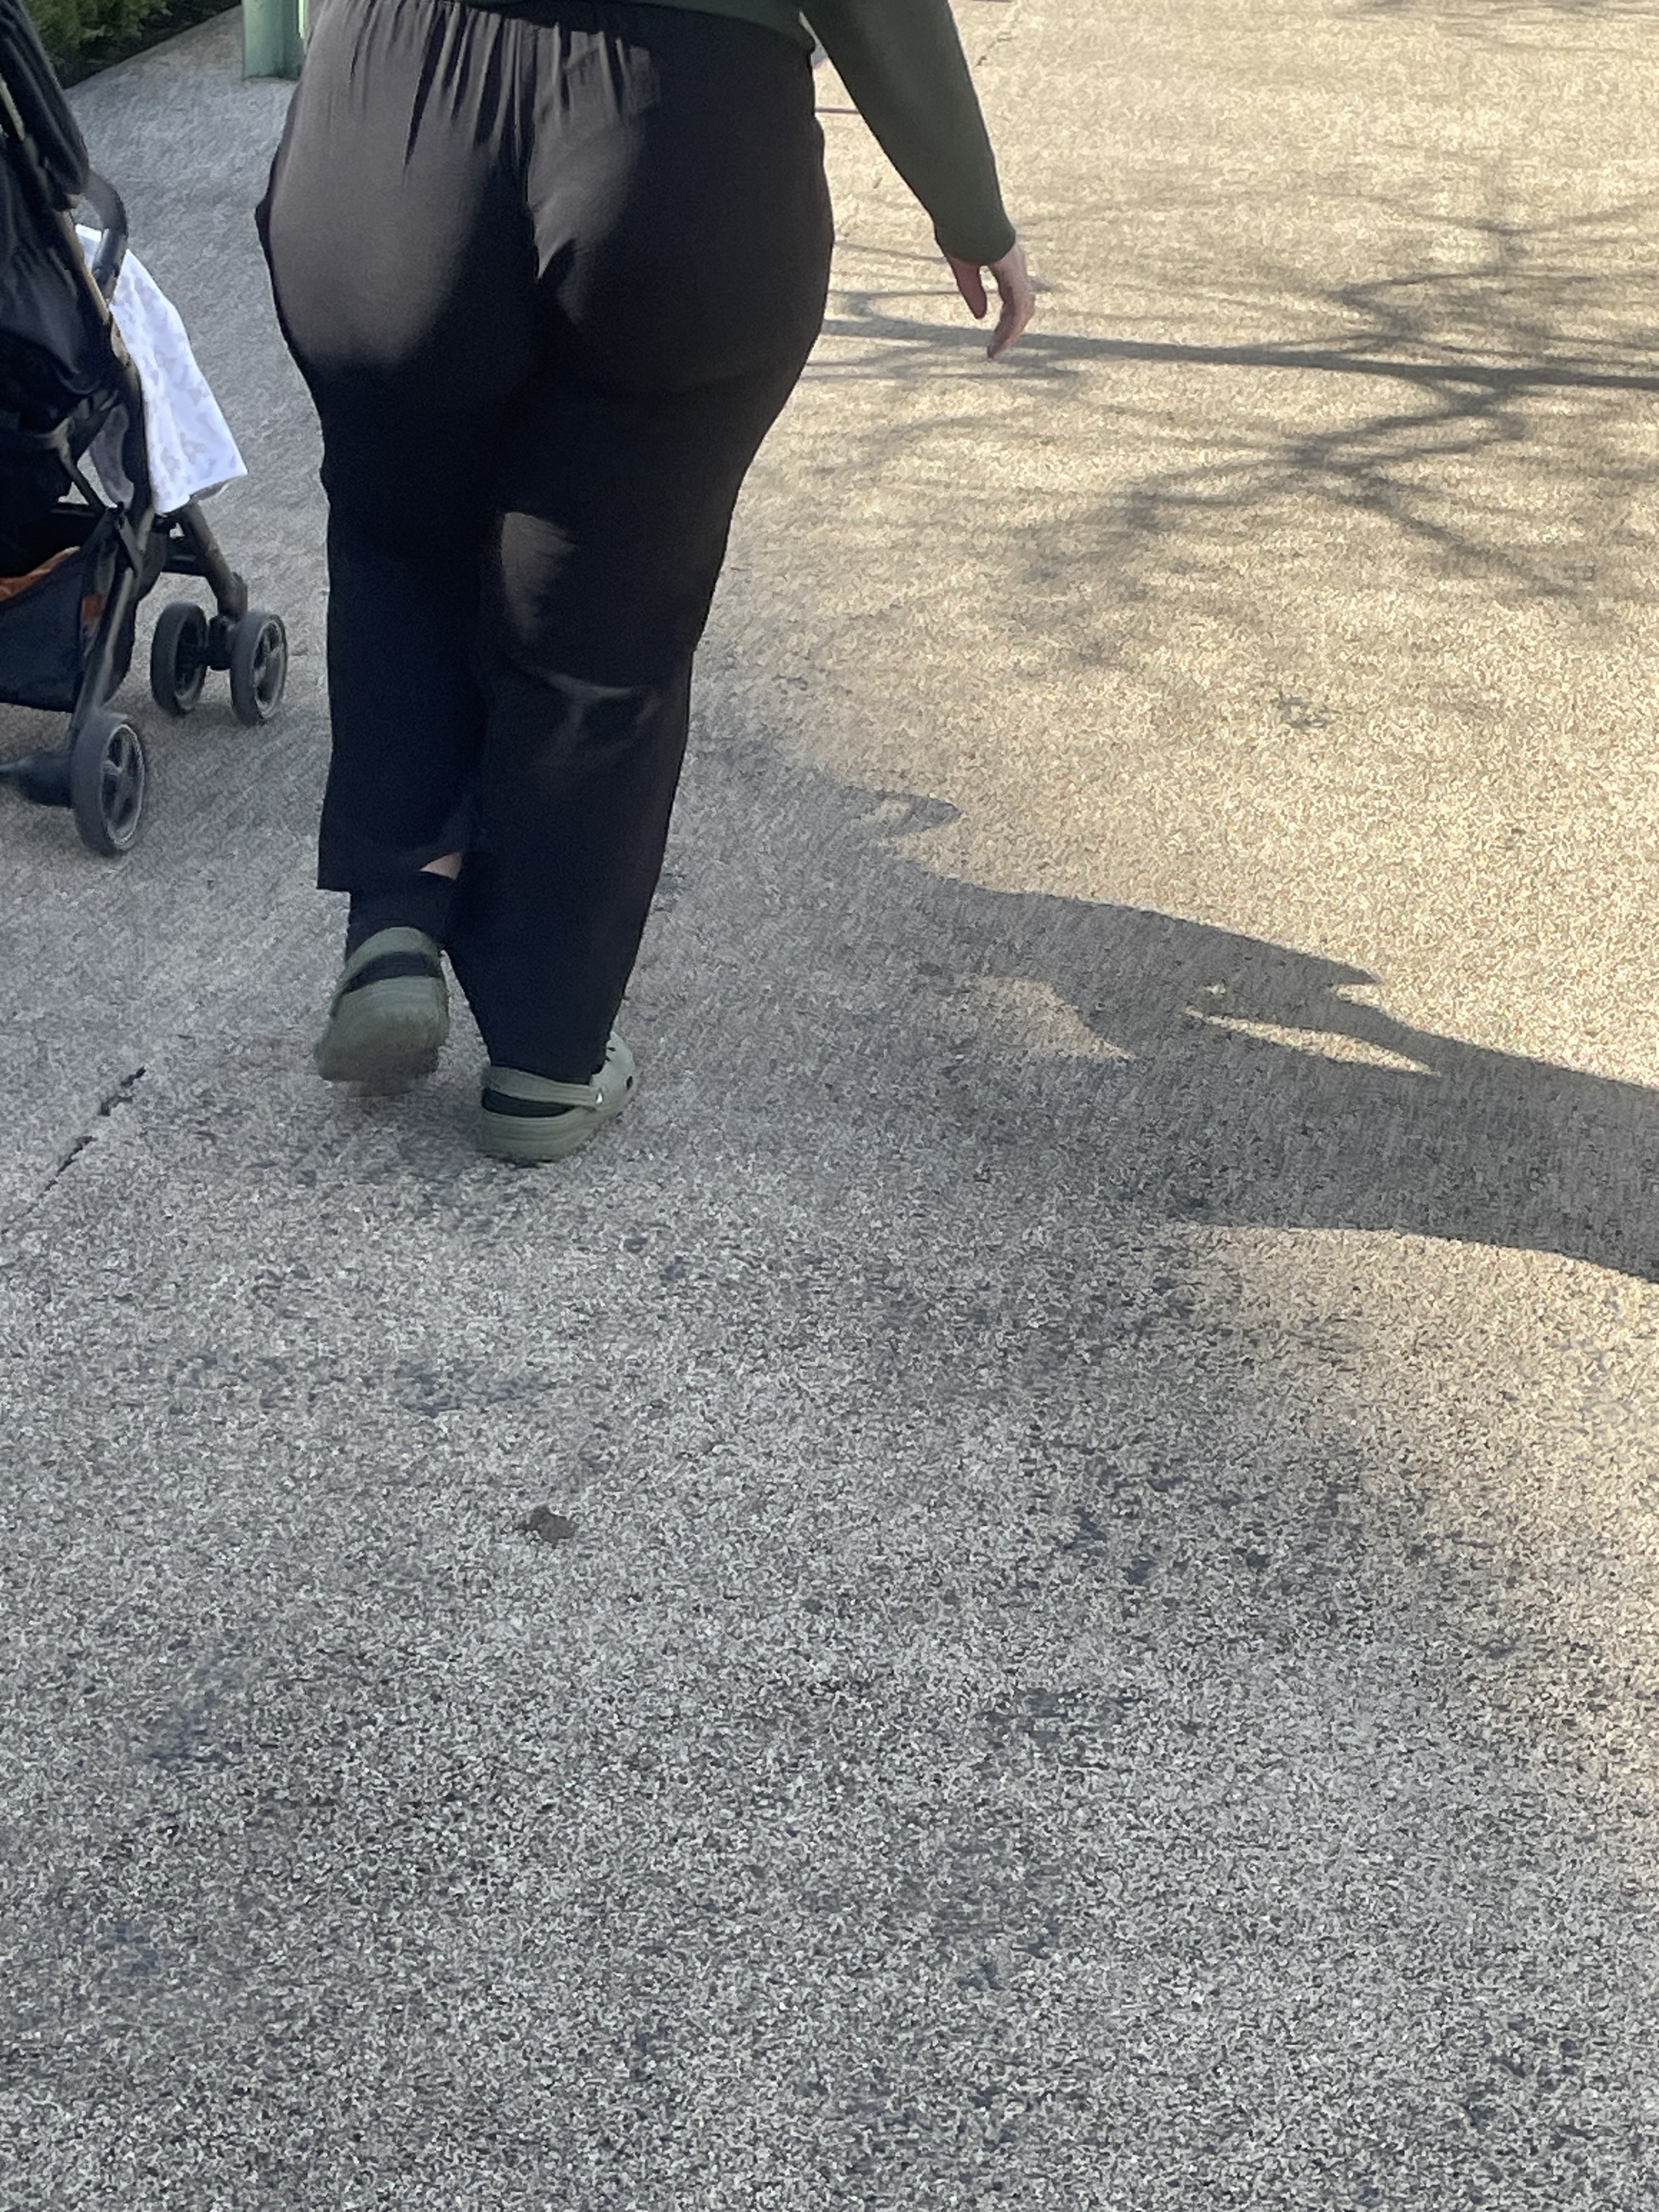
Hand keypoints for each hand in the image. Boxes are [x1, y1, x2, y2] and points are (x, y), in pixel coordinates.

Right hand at [946, 239, 1035, 359]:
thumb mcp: (963, 266)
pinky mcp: (1015, 274)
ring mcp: (1018, 270)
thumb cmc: (961, 228)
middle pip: (1021, 306)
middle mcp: (1016, 267)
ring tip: (994, 352)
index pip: (1013, 297)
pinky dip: (1011, 328)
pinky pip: (1018, 308)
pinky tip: (1000, 342)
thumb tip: (980, 315)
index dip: (1006, 319)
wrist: (964, 210)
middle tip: (995, 349)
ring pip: (1022, 310)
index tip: (994, 336)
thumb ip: (972, 290)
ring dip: (1009, 334)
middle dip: (1009, 330)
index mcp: (1006, 263)